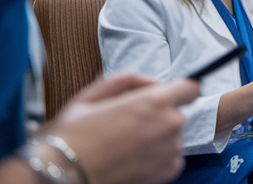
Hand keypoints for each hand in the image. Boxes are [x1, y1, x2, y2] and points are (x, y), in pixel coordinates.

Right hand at [47, 72, 198, 183]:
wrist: (61, 176)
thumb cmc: (73, 134)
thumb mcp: (94, 93)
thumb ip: (130, 79)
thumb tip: (154, 82)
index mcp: (154, 102)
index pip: (190, 87)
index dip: (180, 88)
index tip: (167, 94)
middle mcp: (169, 126)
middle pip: (177, 112)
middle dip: (159, 113)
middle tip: (128, 122)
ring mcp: (171, 152)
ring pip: (172, 135)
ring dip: (157, 135)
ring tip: (124, 142)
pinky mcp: (168, 173)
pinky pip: (170, 156)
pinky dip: (156, 156)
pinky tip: (131, 157)